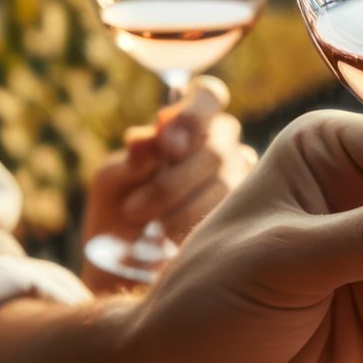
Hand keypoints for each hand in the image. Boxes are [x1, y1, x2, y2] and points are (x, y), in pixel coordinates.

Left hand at [81, 79, 255, 289]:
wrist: (124, 267)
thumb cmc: (118, 212)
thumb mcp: (112, 182)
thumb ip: (131, 159)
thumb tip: (146, 139)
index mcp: (188, 123)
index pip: (208, 95)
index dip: (192, 115)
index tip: (166, 146)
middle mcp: (221, 145)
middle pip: (216, 149)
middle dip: (172, 182)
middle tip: (132, 210)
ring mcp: (241, 180)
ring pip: (225, 185)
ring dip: (179, 210)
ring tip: (145, 231)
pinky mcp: (250, 217)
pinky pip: (231, 216)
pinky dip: (193, 230)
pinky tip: (168, 244)